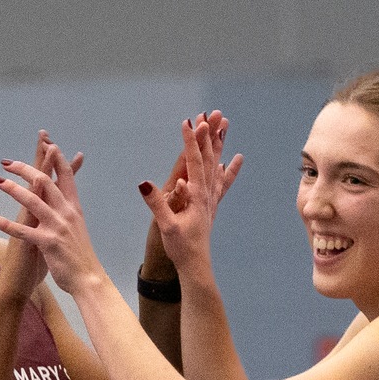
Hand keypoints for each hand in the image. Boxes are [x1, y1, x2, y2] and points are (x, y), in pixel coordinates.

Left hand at [0, 130, 99, 294]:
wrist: (88, 279)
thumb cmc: (80, 255)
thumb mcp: (76, 228)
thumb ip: (67, 211)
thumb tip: (63, 199)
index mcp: (74, 208)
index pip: (65, 175)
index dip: (56, 156)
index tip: (46, 141)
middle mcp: (67, 213)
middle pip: (45, 181)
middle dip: (26, 168)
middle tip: (7, 162)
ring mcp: (57, 227)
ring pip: (33, 200)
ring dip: (13, 188)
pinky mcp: (48, 243)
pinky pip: (23, 231)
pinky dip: (6, 224)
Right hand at [139, 111, 242, 271]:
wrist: (196, 265)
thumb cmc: (180, 247)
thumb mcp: (166, 225)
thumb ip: (157, 203)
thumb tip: (145, 183)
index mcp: (196, 195)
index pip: (194, 162)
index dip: (190, 141)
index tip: (188, 122)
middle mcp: (207, 193)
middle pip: (210, 158)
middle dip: (208, 135)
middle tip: (210, 114)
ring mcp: (211, 199)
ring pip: (217, 165)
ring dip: (219, 145)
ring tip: (223, 127)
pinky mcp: (211, 206)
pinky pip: (222, 183)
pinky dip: (229, 170)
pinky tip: (233, 160)